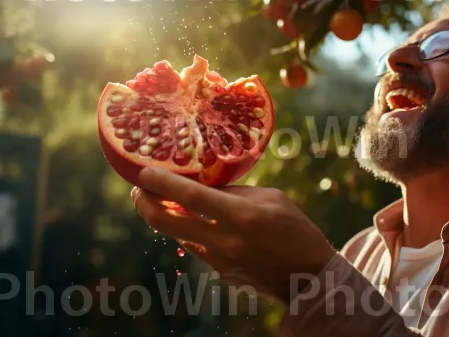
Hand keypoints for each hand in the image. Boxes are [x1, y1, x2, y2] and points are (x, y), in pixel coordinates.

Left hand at [131, 167, 336, 303]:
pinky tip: (200, 223)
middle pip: (168, 223)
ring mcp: (221, 262)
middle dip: (145, 204)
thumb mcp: (271, 198)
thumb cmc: (295, 230)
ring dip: (166, 218)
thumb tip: (203, 187)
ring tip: (166, 201)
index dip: (162, 183)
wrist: (309, 277)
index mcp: (241, 216)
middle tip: (139, 190)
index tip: (142, 172)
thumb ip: (234, 193)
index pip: (191, 197)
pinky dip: (193, 232)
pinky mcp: (222, 274)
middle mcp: (226, 241)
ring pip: (179, 236)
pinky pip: (198, 247)